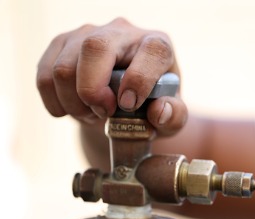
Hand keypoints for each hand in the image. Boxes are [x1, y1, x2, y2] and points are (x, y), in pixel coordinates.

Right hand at [37, 17, 186, 135]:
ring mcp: (87, 34)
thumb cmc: (151, 104)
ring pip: (63, 68)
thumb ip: (174, 116)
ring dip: (75, 104)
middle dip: (93, 92)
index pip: (152, 50)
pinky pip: (44, 76)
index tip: (130, 106)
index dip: (139, 80)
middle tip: (104, 113)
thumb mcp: (171, 116)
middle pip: (94, 49)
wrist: (124, 97)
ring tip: (93, 114)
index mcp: (157, 45)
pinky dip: (56, 104)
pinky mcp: (63, 45)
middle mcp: (122, 32)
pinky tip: (74, 110)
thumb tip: (159, 111)